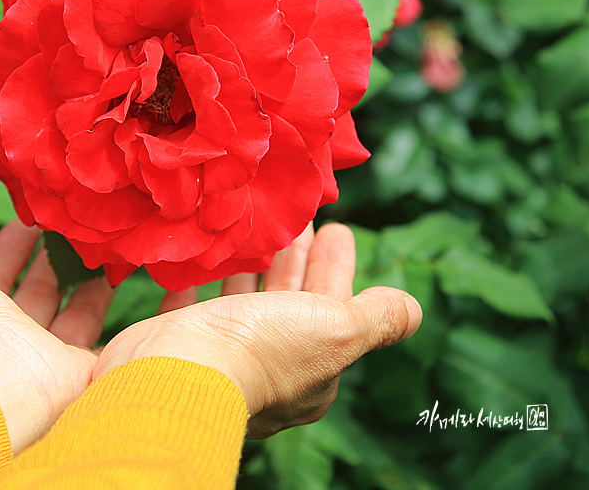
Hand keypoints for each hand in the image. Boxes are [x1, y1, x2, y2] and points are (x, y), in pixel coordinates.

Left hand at [0, 219, 116, 451]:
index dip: (11, 247)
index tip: (31, 218)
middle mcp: (9, 339)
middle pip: (39, 292)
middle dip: (55, 259)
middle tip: (76, 227)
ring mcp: (48, 357)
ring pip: (78, 313)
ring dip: (90, 279)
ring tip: (108, 245)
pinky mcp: (81, 372)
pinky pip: (110, 343)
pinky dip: (125, 320)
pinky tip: (130, 287)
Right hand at [94, 223, 422, 437]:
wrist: (176, 373)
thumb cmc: (263, 349)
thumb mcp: (338, 330)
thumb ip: (378, 318)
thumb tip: (412, 309)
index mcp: (313, 366)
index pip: (335, 309)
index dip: (337, 269)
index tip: (336, 229)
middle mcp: (269, 365)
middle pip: (290, 302)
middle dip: (296, 259)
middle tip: (298, 216)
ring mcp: (222, 355)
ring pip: (243, 303)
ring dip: (251, 265)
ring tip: (253, 225)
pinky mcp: (179, 344)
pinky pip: (192, 308)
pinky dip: (199, 283)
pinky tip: (201, 258)